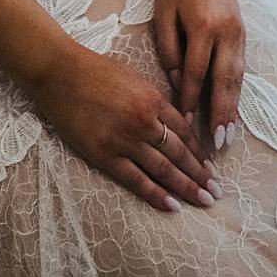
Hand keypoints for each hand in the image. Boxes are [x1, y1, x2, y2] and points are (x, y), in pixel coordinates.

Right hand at [26, 43, 220, 212]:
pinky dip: (156, 194)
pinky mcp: (105, 154)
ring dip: (186, 187)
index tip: (210, 167)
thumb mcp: (134, 78)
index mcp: (153, 98)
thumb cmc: (95, 70)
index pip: (184, 131)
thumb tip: (172, 122)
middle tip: (216, 192)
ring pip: (164, 168)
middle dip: (200, 174)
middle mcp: (144, 120)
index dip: (199, 151)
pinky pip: (136, 179)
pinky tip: (172, 206)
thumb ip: (154, 101)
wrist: (60, 72)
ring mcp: (125, 139)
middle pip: (179, 153)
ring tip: (203, 201)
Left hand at [153, 0, 245, 153]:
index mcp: (203, 26)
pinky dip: (238, 90)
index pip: (197, 72)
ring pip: (238, 78)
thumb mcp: (163, 12)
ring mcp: (239, 33)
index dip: (191, 99)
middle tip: (218, 144)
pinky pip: (242, 67)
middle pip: (224, 81)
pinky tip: (234, 108)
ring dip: (234, 108)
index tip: (186, 123)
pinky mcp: (243, 32)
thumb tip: (179, 82)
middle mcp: (226, 32)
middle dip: (221, 114)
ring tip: (229, 135)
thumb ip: (169, 48)